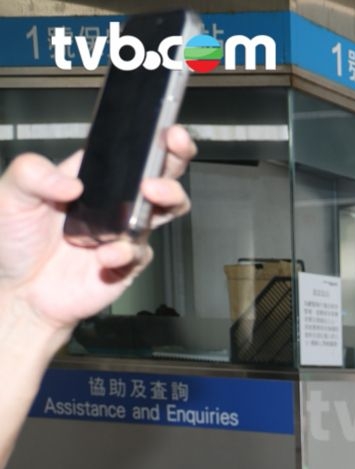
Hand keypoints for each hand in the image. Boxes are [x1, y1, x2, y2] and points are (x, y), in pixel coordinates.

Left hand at [0, 125, 195, 330]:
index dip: (151, 137)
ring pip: (167, 208)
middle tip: (173, 146)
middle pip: (161, 173)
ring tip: (151, 193)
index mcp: (91, 177)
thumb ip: (33, 175)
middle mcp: (114, 201)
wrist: (18, 291)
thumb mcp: (9, 194)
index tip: (161, 127)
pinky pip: (140, 251)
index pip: (127, 150)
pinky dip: (125, 251)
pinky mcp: (128, 262)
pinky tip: (103, 255)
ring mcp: (124, 231)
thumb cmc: (14, 240)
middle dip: (175, 156)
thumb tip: (71, 182)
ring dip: (168, 196)